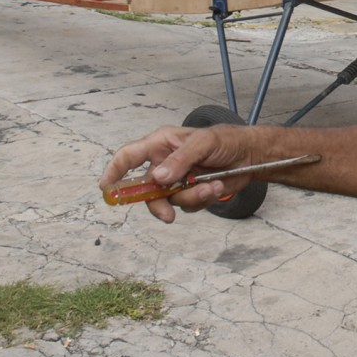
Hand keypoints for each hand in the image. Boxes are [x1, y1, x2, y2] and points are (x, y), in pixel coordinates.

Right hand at [100, 125, 253, 222]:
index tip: (106, 189)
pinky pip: (186, 205)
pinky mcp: (190, 192)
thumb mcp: (203, 143)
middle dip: (157, 203)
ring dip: (191, 197)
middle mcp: (164, 163)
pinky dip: (201, 199)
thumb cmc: (225, 140)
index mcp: (161, 144)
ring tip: (212, 186)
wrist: (250, 156)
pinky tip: (216, 186)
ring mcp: (176, 180)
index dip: (114, 171)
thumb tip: (158, 177)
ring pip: (169, 200)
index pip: (128, 156)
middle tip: (167, 215)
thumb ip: (180, 159)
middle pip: (146, 189)